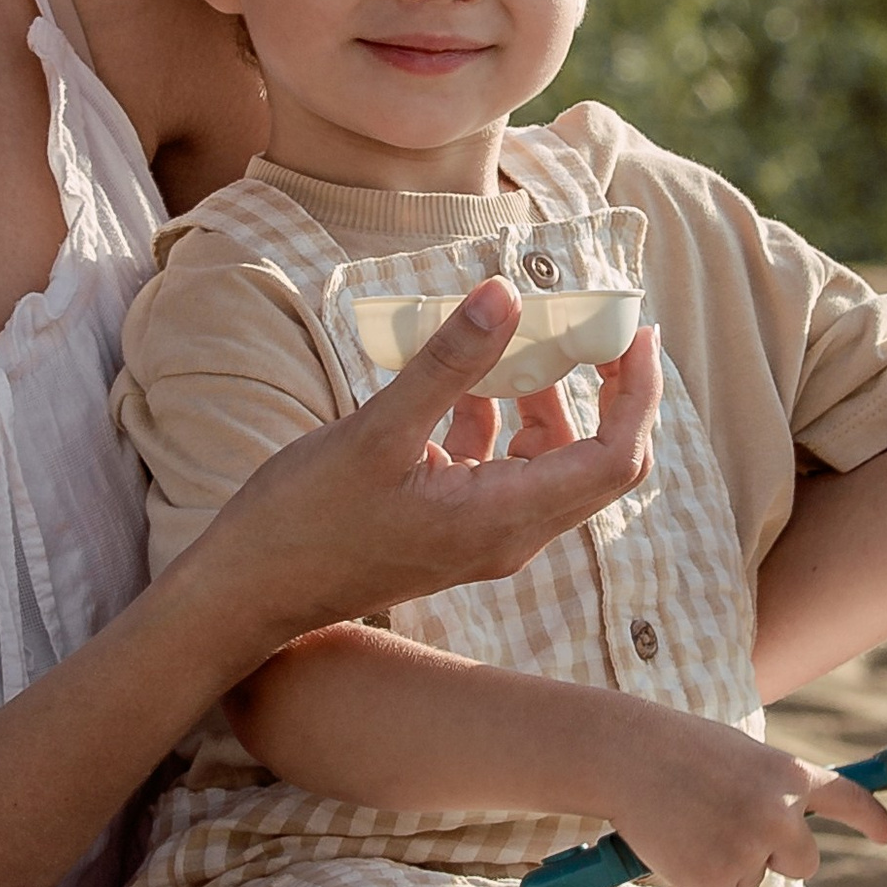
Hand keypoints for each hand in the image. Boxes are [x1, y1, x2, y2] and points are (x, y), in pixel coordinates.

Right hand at [210, 282, 662, 647]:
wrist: (250, 591)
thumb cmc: (304, 520)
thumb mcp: (375, 432)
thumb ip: (447, 364)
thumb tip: (507, 294)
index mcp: (502, 519)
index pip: (614, 459)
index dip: (636, 394)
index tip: (634, 331)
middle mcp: (508, 536)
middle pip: (599, 463)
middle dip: (611, 391)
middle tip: (601, 324)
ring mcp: (482, 536)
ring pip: (551, 461)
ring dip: (549, 399)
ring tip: (521, 337)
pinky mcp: (454, 528)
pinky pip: (504, 466)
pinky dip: (500, 417)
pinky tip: (463, 378)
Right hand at [598, 702, 886, 886]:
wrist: (624, 755)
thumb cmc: (674, 749)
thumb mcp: (738, 759)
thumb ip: (769, 795)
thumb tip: (774, 849)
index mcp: (790, 777)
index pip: (847, 800)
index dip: (870, 820)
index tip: (883, 835)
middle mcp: (781, 817)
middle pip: (802, 862)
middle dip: (773, 855)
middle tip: (725, 826)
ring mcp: (750, 851)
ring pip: (753, 880)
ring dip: (724, 862)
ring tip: (687, 822)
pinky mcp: (716, 880)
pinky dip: (697, 880)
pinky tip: (676, 846)